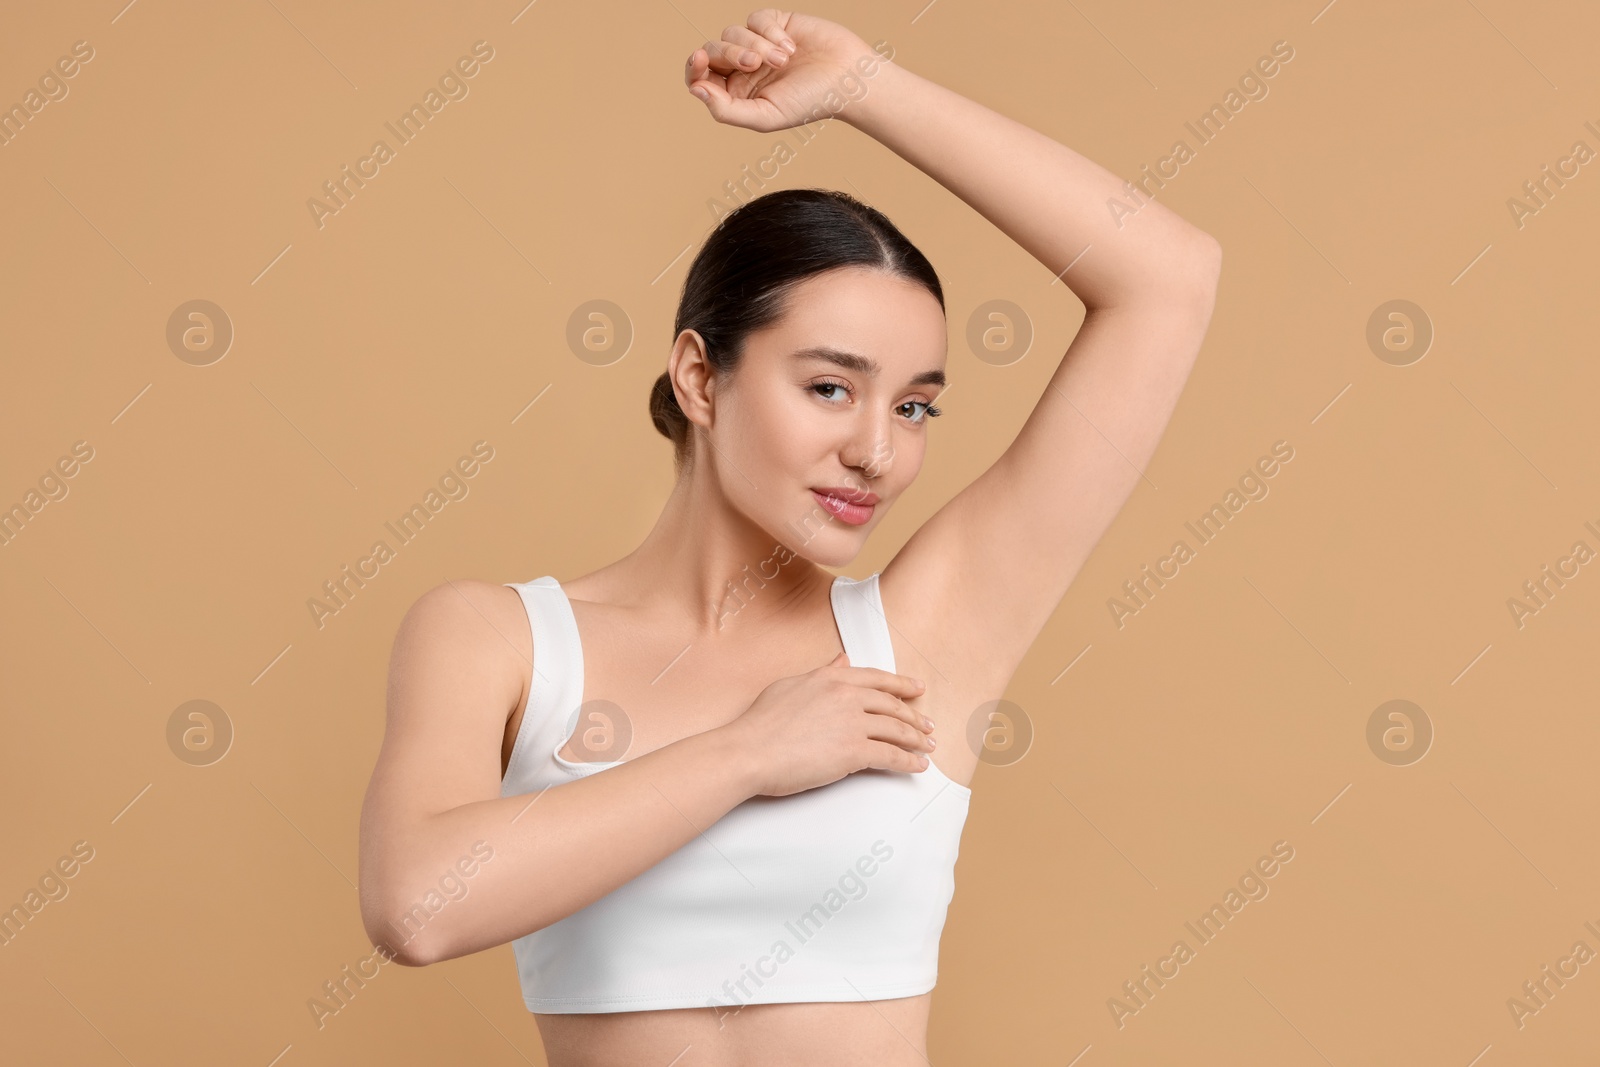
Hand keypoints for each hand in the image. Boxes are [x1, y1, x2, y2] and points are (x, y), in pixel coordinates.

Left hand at [683, 10, 880, 132]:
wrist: (847, 79)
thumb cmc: (809, 103)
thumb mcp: (765, 116)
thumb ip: (727, 110)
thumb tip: (696, 90)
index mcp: (737, 94)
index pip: (702, 77)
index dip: (694, 66)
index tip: (700, 59)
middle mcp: (744, 68)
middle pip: (715, 50)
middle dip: (731, 54)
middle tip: (756, 64)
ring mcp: (758, 44)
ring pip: (733, 32)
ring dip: (756, 44)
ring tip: (784, 59)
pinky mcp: (775, 24)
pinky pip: (756, 19)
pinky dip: (770, 31)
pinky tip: (790, 45)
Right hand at [719, 651, 936, 796]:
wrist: (749, 751)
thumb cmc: (760, 723)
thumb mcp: (791, 685)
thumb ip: (822, 673)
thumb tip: (842, 660)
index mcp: (831, 678)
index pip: (876, 679)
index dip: (902, 684)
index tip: (918, 689)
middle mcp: (846, 696)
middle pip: (892, 705)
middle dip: (915, 716)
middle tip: (928, 724)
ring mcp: (852, 724)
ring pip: (896, 729)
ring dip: (917, 740)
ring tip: (928, 746)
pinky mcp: (853, 753)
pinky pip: (891, 756)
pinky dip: (909, 762)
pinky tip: (919, 767)